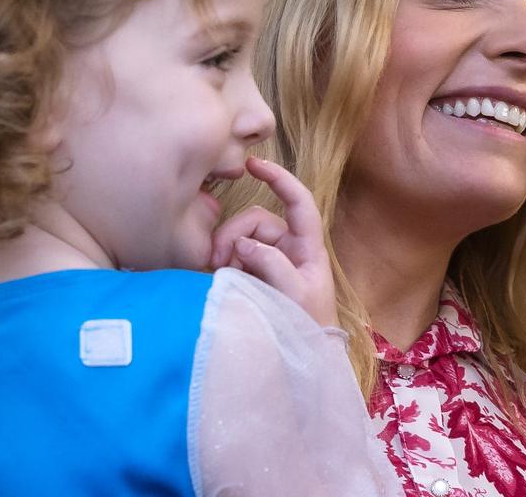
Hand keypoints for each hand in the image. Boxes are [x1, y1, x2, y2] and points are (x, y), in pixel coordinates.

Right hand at [210, 156, 337, 327]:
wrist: (304, 361)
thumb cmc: (309, 327)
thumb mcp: (296, 294)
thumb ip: (271, 264)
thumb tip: (242, 244)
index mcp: (308, 247)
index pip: (298, 202)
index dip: (279, 179)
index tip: (253, 164)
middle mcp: (289, 248)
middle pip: (255, 222)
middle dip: (234, 235)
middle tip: (217, 262)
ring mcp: (270, 261)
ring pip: (240, 239)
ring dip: (226, 252)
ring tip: (219, 275)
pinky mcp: (252, 275)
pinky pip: (232, 258)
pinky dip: (223, 265)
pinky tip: (218, 279)